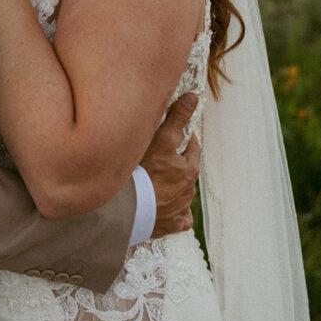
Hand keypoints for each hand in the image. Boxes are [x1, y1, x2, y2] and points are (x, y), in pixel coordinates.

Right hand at [140, 93, 199, 236]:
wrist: (127, 210)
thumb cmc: (142, 173)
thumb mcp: (161, 140)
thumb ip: (178, 118)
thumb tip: (194, 96)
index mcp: (189, 169)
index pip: (191, 146)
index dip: (180, 138)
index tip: (168, 136)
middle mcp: (189, 190)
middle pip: (186, 169)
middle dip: (176, 162)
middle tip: (157, 158)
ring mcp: (181, 208)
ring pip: (182, 191)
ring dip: (172, 185)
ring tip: (153, 180)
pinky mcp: (173, 224)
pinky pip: (179, 217)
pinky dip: (173, 210)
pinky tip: (162, 205)